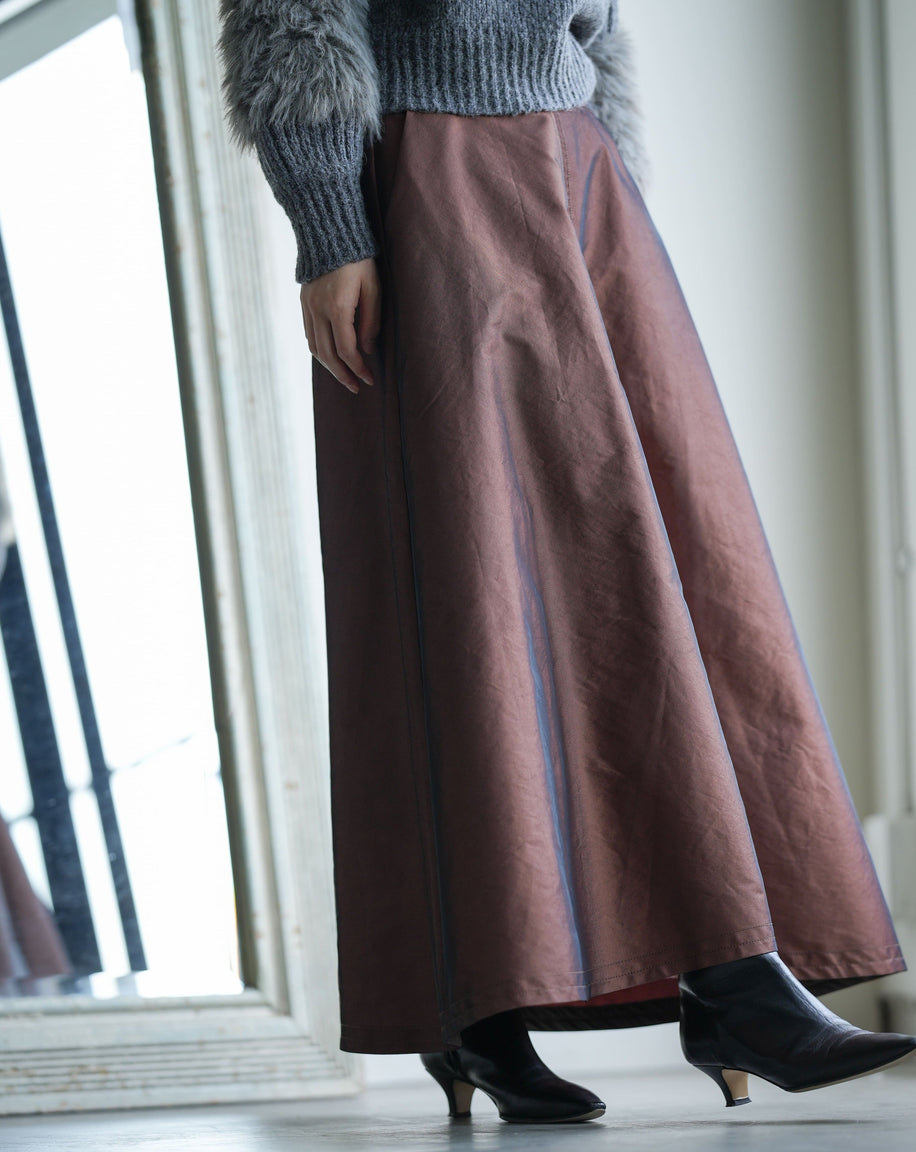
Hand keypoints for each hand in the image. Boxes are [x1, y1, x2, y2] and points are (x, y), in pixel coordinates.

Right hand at [300, 257, 380, 394]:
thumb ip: (371, 320)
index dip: (359, 368)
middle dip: (343, 375)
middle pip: (328, 355)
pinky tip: (331, 357)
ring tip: (345, 377)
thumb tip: (367, 349)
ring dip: (330, 367)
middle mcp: (318, 311)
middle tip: (357, 387)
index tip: (370, 379)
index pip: (347, 350)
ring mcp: (308, 308)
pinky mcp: (304, 303)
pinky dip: (319, 351)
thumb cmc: (358, 260)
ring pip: (315, 348)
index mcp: (338, 308)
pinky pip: (309, 335)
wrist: (329, 234)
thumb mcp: (373, 287)